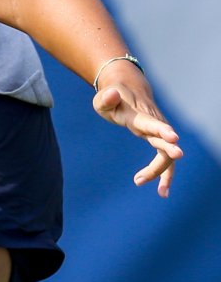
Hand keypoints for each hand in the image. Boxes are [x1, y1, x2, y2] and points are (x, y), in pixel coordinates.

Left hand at [92, 68, 181, 195]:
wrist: (130, 89)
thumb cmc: (112, 97)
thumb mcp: (103, 98)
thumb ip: (105, 98)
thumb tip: (113, 94)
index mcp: (137, 115)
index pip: (151, 123)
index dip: (161, 130)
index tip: (173, 137)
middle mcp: (152, 123)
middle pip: (163, 138)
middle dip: (170, 148)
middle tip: (178, 155)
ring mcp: (158, 131)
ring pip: (166, 153)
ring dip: (165, 172)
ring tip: (162, 193)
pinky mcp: (159, 138)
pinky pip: (165, 159)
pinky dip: (164, 174)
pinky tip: (161, 190)